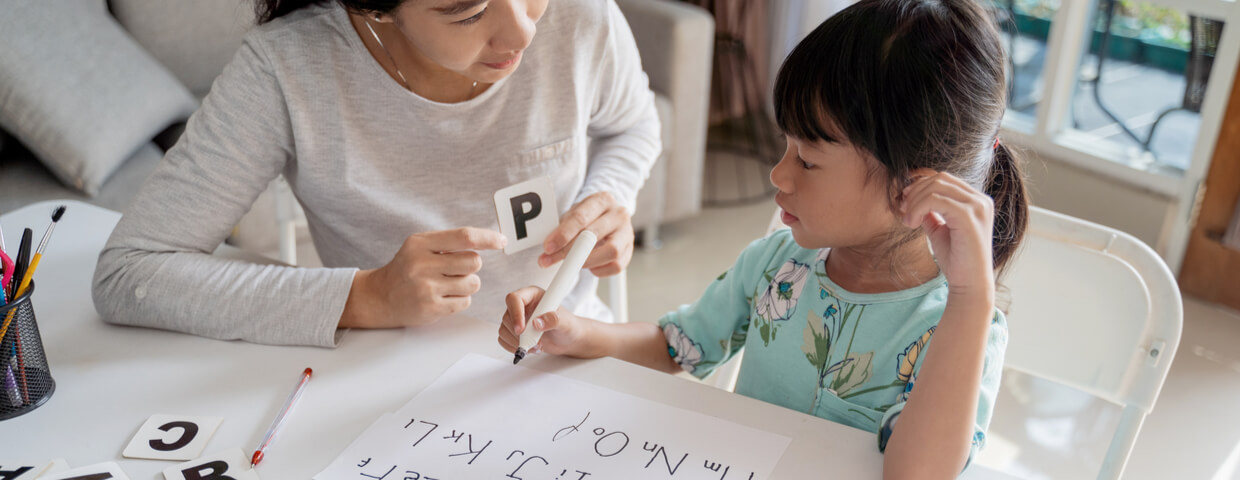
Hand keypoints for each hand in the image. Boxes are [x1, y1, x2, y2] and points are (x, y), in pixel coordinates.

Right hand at [341, 227, 505, 327]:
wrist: (380, 297)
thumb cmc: (407, 268)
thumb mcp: (420, 246)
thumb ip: (449, 242)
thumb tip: (490, 239)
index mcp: (420, 244)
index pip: (464, 237)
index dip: (487, 238)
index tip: (502, 241)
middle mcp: (421, 265)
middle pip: (474, 262)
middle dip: (472, 266)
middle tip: (457, 269)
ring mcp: (426, 288)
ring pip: (473, 283)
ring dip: (467, 284)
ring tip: (448, 284)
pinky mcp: (431, 309)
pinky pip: (465, 302)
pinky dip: (460, 299)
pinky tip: (443, 297)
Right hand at [497, 286, 589, 356]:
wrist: (568, 339)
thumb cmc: (568, 326)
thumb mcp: (566, 323)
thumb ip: (553, 320)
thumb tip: (537, 322)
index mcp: (533, 295)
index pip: (515, 298)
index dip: (515, 313)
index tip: (521, 329)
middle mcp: (522, 306)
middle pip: (507, 316)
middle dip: (519, 334)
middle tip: (535, 342)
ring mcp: (517, 319)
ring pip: (504, 329)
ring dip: (517, 342)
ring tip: (537, 346)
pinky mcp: (514, 332)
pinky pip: (504, 340)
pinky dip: (514, 347)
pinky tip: (529, 349)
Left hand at [539, 192, 633, 276]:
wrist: (606, 218)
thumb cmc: (586, 217)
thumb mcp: (572, 215)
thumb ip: (561, 230)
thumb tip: (548, 251)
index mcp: (603, 200)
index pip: (581, 218)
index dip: (563, 235)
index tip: (548, 247)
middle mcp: (619, 214)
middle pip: (594, 235)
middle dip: (570, 251)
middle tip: (552, 259)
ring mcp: (627, 233)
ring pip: (611, 252)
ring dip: (587, 261)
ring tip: (573, 262)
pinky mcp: (630, 251)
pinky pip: (616, 266)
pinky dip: (599, 270)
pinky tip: (589, 265)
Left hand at [900, 171, 994, 295]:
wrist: (969, 284)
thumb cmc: (956, 259)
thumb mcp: (940, 230)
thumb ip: (931, 213)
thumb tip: (913, 199)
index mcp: (976, 201)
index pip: (944, 179)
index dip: (920, 186)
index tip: (905, 203)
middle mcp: (981, 200)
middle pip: (939, 179)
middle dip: (915, 191)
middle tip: (902, 209)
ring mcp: (977, 207)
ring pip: (936, 187)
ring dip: (915, 201)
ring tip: (908, 220)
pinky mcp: (969, 217)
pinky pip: (935, 200)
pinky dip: (918, 208)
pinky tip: (912, 224)